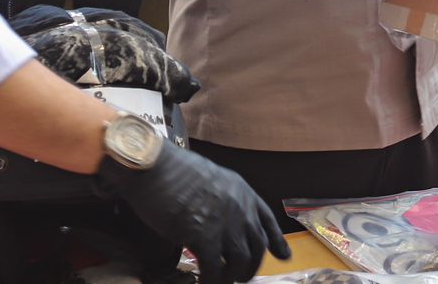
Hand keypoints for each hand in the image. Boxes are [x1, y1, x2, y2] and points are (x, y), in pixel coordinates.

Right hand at [97, 143, 289, 283]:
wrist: (153, 165)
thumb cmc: (171, 169)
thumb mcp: (208, 178)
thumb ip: (220, 198)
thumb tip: (217, 217)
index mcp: (241, 190)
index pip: (266, 219)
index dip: (276, 241)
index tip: (284, 256)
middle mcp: (239, 207)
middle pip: (256, 246)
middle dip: (250, 266)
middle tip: (239, 276)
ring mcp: (224, 222)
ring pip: (240, 262)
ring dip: (231, 276)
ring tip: (221, 281)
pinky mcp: (204, 236)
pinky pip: (215, 269)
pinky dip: (212, 281)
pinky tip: (203, 283)